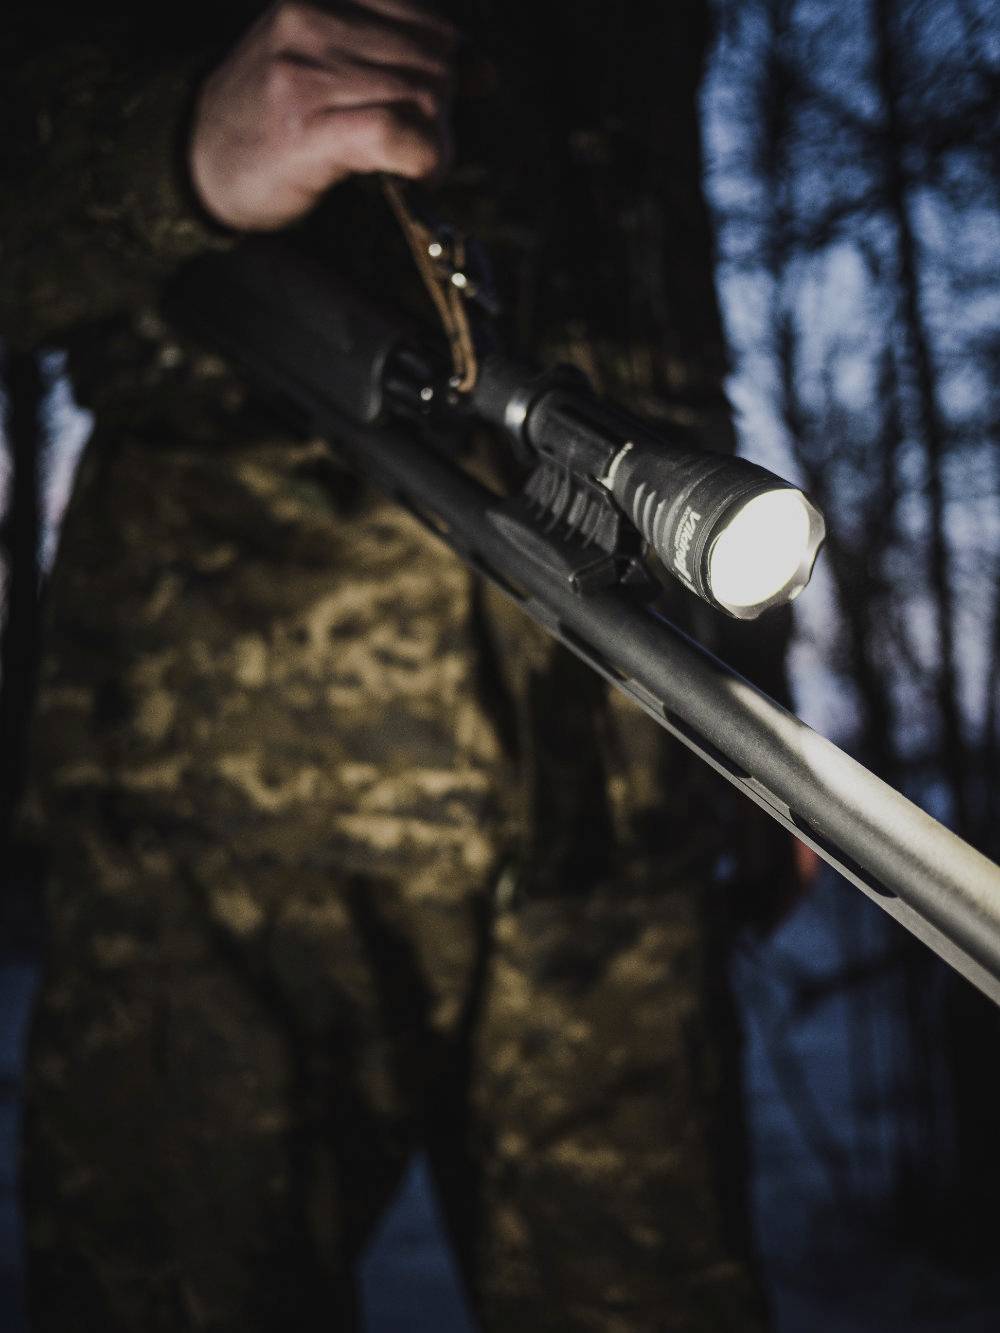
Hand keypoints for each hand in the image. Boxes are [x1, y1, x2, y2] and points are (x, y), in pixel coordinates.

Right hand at [189, 0, 457, 230]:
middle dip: (446, 107)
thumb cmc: (268, 115)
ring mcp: (308, 71)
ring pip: (423, 95)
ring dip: (436, 141)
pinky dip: (422, 159)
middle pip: (433, 55)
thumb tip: (486, 70)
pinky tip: (414, 174)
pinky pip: (397, 133)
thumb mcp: (325, 57)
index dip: (457, 55)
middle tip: (425, 141)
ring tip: (416, 162)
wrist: (195, 157)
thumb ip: (396, 51)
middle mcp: (313, 18)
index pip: (425, 12)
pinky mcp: (307, 127)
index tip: (464, 88)